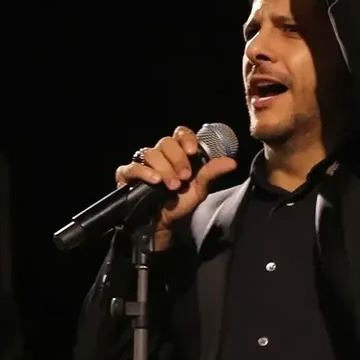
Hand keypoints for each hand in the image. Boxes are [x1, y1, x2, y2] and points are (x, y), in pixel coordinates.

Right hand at [115, 126, 236, 249]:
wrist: (163, 225)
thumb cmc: (180, 204)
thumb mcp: (200, 189)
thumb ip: (212, 172)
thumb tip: (232, 162)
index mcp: (178, 153)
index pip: (180, 134)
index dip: (186, 138)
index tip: (193, 151)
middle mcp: (160, 155)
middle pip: (165, 142)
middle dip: (177, 159)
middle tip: (184, 177)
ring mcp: (143, 163)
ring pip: (151, 153)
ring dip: (165, 169)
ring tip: (172, 186)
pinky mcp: (127, 175)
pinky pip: (133, 167)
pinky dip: (145, 172)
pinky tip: (155, 180)